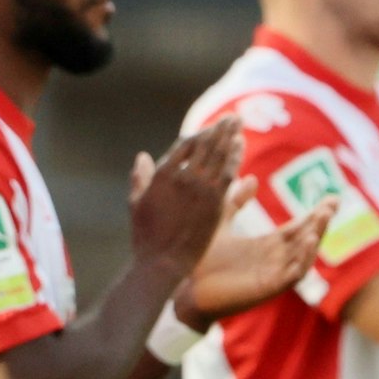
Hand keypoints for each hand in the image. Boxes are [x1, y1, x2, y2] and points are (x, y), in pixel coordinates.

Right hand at [129, 116, 242, 276]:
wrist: (163, 262)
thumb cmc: (147, 237)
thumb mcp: (137, 204)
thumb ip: (140, 178)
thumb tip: (142, 156)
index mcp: (162, 176)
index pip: (185, 146)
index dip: (200, 134)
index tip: (212, 127)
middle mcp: (182, 178)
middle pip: (205, 145)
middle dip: (220, 129)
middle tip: (233, 117)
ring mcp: (200, 189)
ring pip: (218, 155)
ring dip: (230, 136)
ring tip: (238, 121)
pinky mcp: (215, 202)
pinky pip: (228, 172)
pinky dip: (235, 156)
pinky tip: (241, 145)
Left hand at [173, 178, 336, 326]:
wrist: (186, 292)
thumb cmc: (201, 263)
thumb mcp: (220, 224)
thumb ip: (236, 203)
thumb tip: (251, 177)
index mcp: (266, 246)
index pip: (298, 228)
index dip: (315, 214)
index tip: (333, 198)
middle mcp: (275, 260)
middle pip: (306, 238)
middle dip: (321, 221)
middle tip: (334, 203)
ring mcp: (274, 274)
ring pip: (304, 254)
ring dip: (317, 235)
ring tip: (324, 216)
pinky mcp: (269, 288)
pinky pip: (294, 274)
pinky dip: (304, 257)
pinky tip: (310, 240)